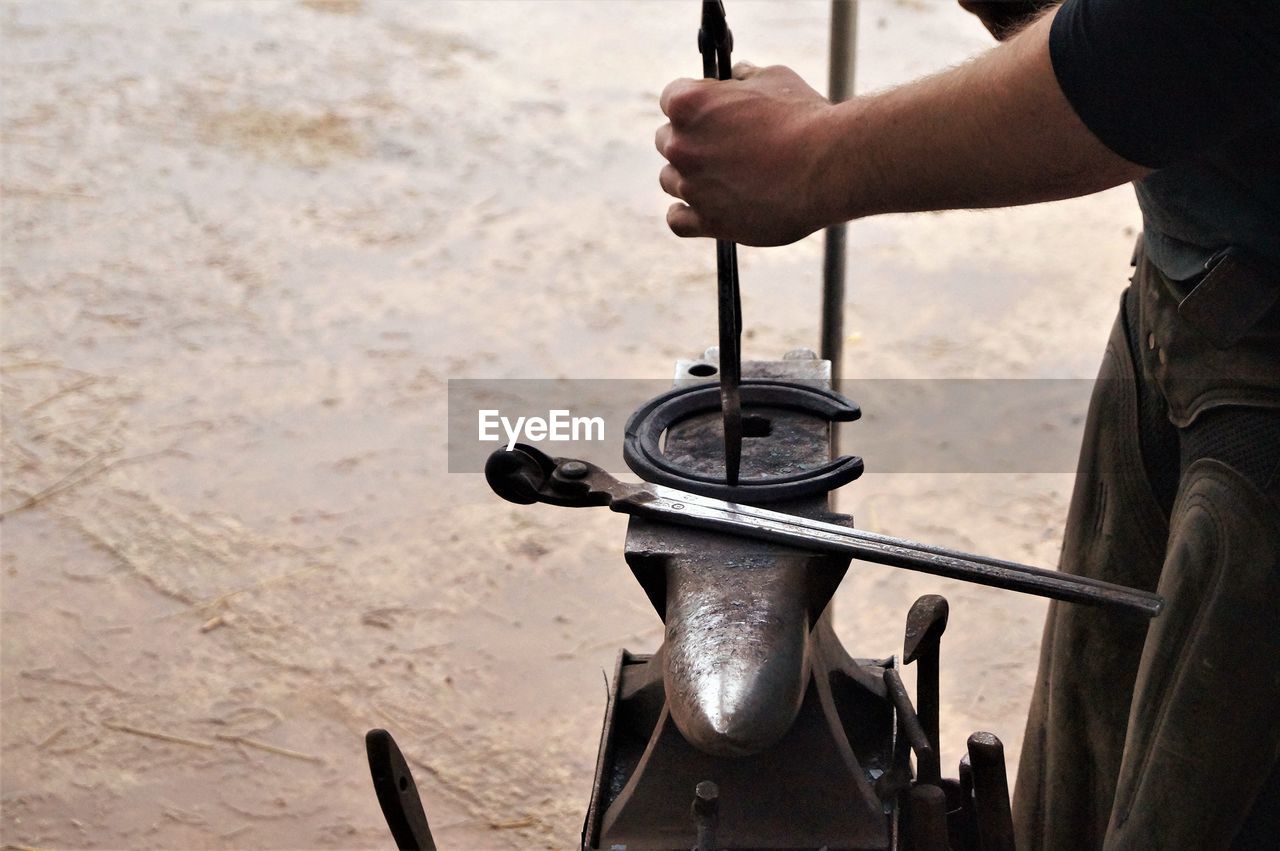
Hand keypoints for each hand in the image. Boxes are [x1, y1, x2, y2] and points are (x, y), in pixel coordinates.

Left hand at [656, 62, 840, 245]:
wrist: (829, 167)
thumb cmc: (805, 117)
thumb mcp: (774, 79)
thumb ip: (745, 77)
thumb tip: (737, 75)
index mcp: (689, 104)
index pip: (671, 99)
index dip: (696, 103)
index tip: (714, 110)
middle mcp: (682, 145)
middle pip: (668, 141)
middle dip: (690, 140)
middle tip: (722, 145)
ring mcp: (692, 186)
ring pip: (671, 180)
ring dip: (689, 176)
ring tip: (720, 176)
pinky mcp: (708, 221)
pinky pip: (677, 220)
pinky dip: (684, 213)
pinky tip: (699, 207)